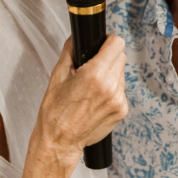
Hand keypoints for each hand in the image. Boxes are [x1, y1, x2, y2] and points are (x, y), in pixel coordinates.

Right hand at [35, 36, 127, 164]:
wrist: (59, 140)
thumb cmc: (55, 110)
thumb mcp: (58, 74)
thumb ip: (71, 50)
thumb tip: (79, 37)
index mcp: (94, 75)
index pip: (117, 43)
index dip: (108, 41)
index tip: (102, 45)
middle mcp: (110, 87)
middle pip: (121, 57)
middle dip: (108, 57)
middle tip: (93, 66)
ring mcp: (118, 100)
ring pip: (121, 74)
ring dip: (110, 74)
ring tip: (92, 86)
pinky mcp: (122, 110)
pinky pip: (121, 90)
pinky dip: (112, 90)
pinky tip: (96, 99)